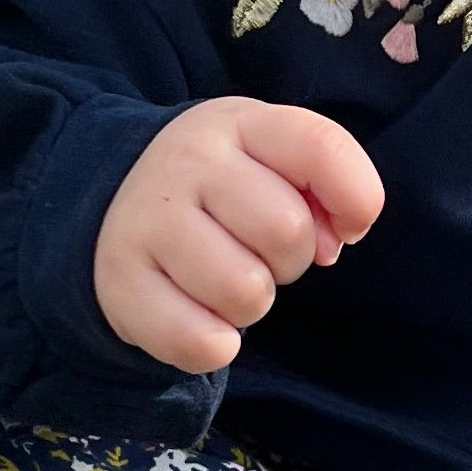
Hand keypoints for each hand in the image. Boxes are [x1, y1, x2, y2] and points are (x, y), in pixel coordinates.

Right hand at [93, 98, 385, 373]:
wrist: (115, 200)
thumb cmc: (222, 189)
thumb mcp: (272, 162)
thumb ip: (323, 187)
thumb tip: (331, 243)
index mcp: (238, 124)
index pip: (322, 148)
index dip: (356, 199)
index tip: (344, 227)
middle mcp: (187, 160)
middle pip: (287, 231)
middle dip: (291, 260)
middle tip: (259, 253)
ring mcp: (146, 219)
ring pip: (246, 292)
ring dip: (251, 304)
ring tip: (224, 279)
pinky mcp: (120, 282)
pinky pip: (201, 342)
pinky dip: (215, 345)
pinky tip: (200, 317)